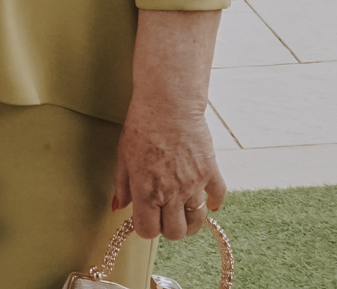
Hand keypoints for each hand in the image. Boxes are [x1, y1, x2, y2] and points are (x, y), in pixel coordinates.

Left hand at [111, 107, 224, 240]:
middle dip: (168, 228)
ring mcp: (193, 184)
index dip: (146, 228)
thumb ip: (122, 185)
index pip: (148, 231)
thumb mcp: (123, 155)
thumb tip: (119, 206)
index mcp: (146, 191)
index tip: (146, 217)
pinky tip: (208, 201)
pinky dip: (214, 203)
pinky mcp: (210, 171)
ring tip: (185, 213)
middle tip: (165, 215)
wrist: (168, 102)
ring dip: (190, 222)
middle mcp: (171, 193)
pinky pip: (218, 197)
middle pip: (175, 233)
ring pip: (197, 221)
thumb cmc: (141, 125)